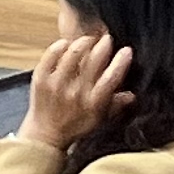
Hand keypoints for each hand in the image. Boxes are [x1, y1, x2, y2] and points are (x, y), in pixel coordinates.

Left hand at [23, 29, 136, 151]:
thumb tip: (132, 94)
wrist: (46, 134)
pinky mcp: (40, 79)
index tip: (126, 50)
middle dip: (103, 46)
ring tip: (89, 39)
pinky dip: (60, 45)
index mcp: (94, 103)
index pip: (111, 78)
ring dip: (83, 42)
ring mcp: (56, 84)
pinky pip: (50, 55)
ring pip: (72, 54)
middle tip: (107, 39)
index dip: (120, 62)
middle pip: (93, 62)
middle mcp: (76, 93)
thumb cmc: (76, 126)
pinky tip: (66, 43)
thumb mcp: (100, 119)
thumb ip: (116, 105)